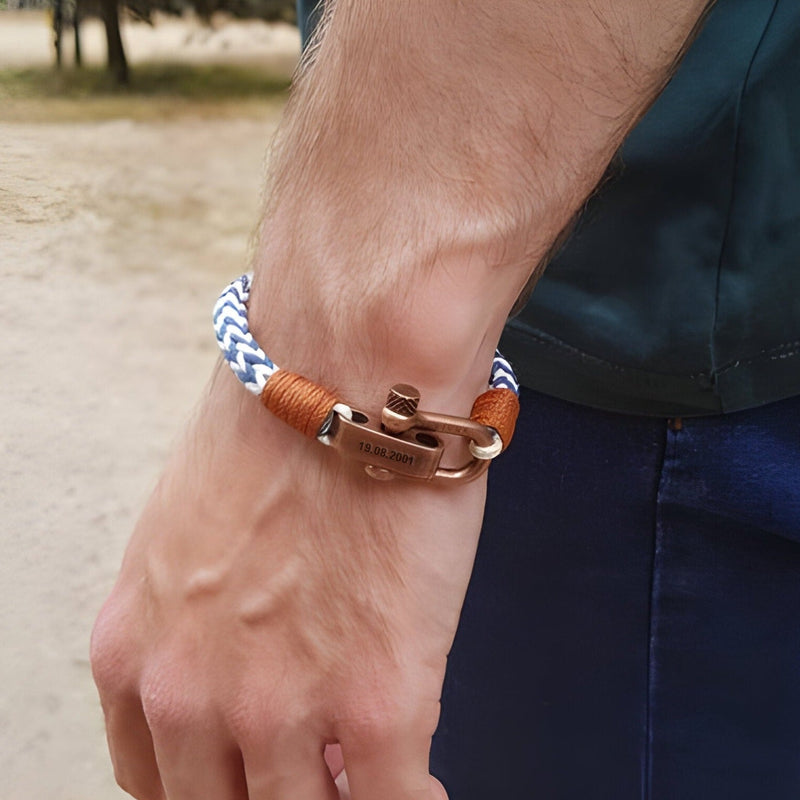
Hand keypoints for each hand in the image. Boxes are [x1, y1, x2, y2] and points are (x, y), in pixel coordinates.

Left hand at [91, 364, 483, 798]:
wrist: (349, 369)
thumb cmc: (283, 428)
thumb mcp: (196, 536)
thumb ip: (205, 623)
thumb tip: (261, 669)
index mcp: (138, 651)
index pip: (156, 782)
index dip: (217, 790)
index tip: (258, 778)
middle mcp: (192, 695)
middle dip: (276, 798)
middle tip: (322, 779)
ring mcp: (282, 708)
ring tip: (377, 780)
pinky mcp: (380, 703)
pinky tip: (427, 784)